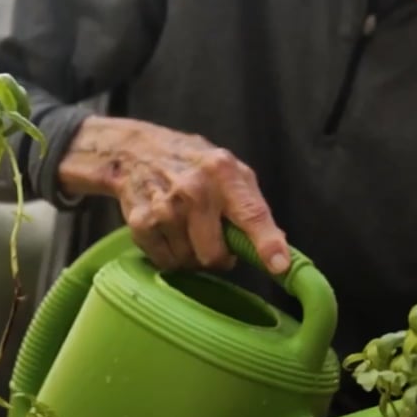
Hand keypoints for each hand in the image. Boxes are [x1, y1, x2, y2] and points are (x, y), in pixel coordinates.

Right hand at [59, 116, 289, 274]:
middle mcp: (194, 189)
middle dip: (219, 256)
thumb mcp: (230, 170)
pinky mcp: (140, 223)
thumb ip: (253, 205)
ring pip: (189, 262)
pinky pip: (165, 262)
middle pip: (215, 254)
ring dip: (192, 255)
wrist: (136, 151)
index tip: (279, 266)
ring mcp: (165, 207)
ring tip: (187, 229)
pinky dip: (170, 255)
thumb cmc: (193, 164)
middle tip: (214, 239)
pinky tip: (168, 231)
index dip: (267, 243)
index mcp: (224, 172)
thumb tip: (278, 245)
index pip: (251, 213)